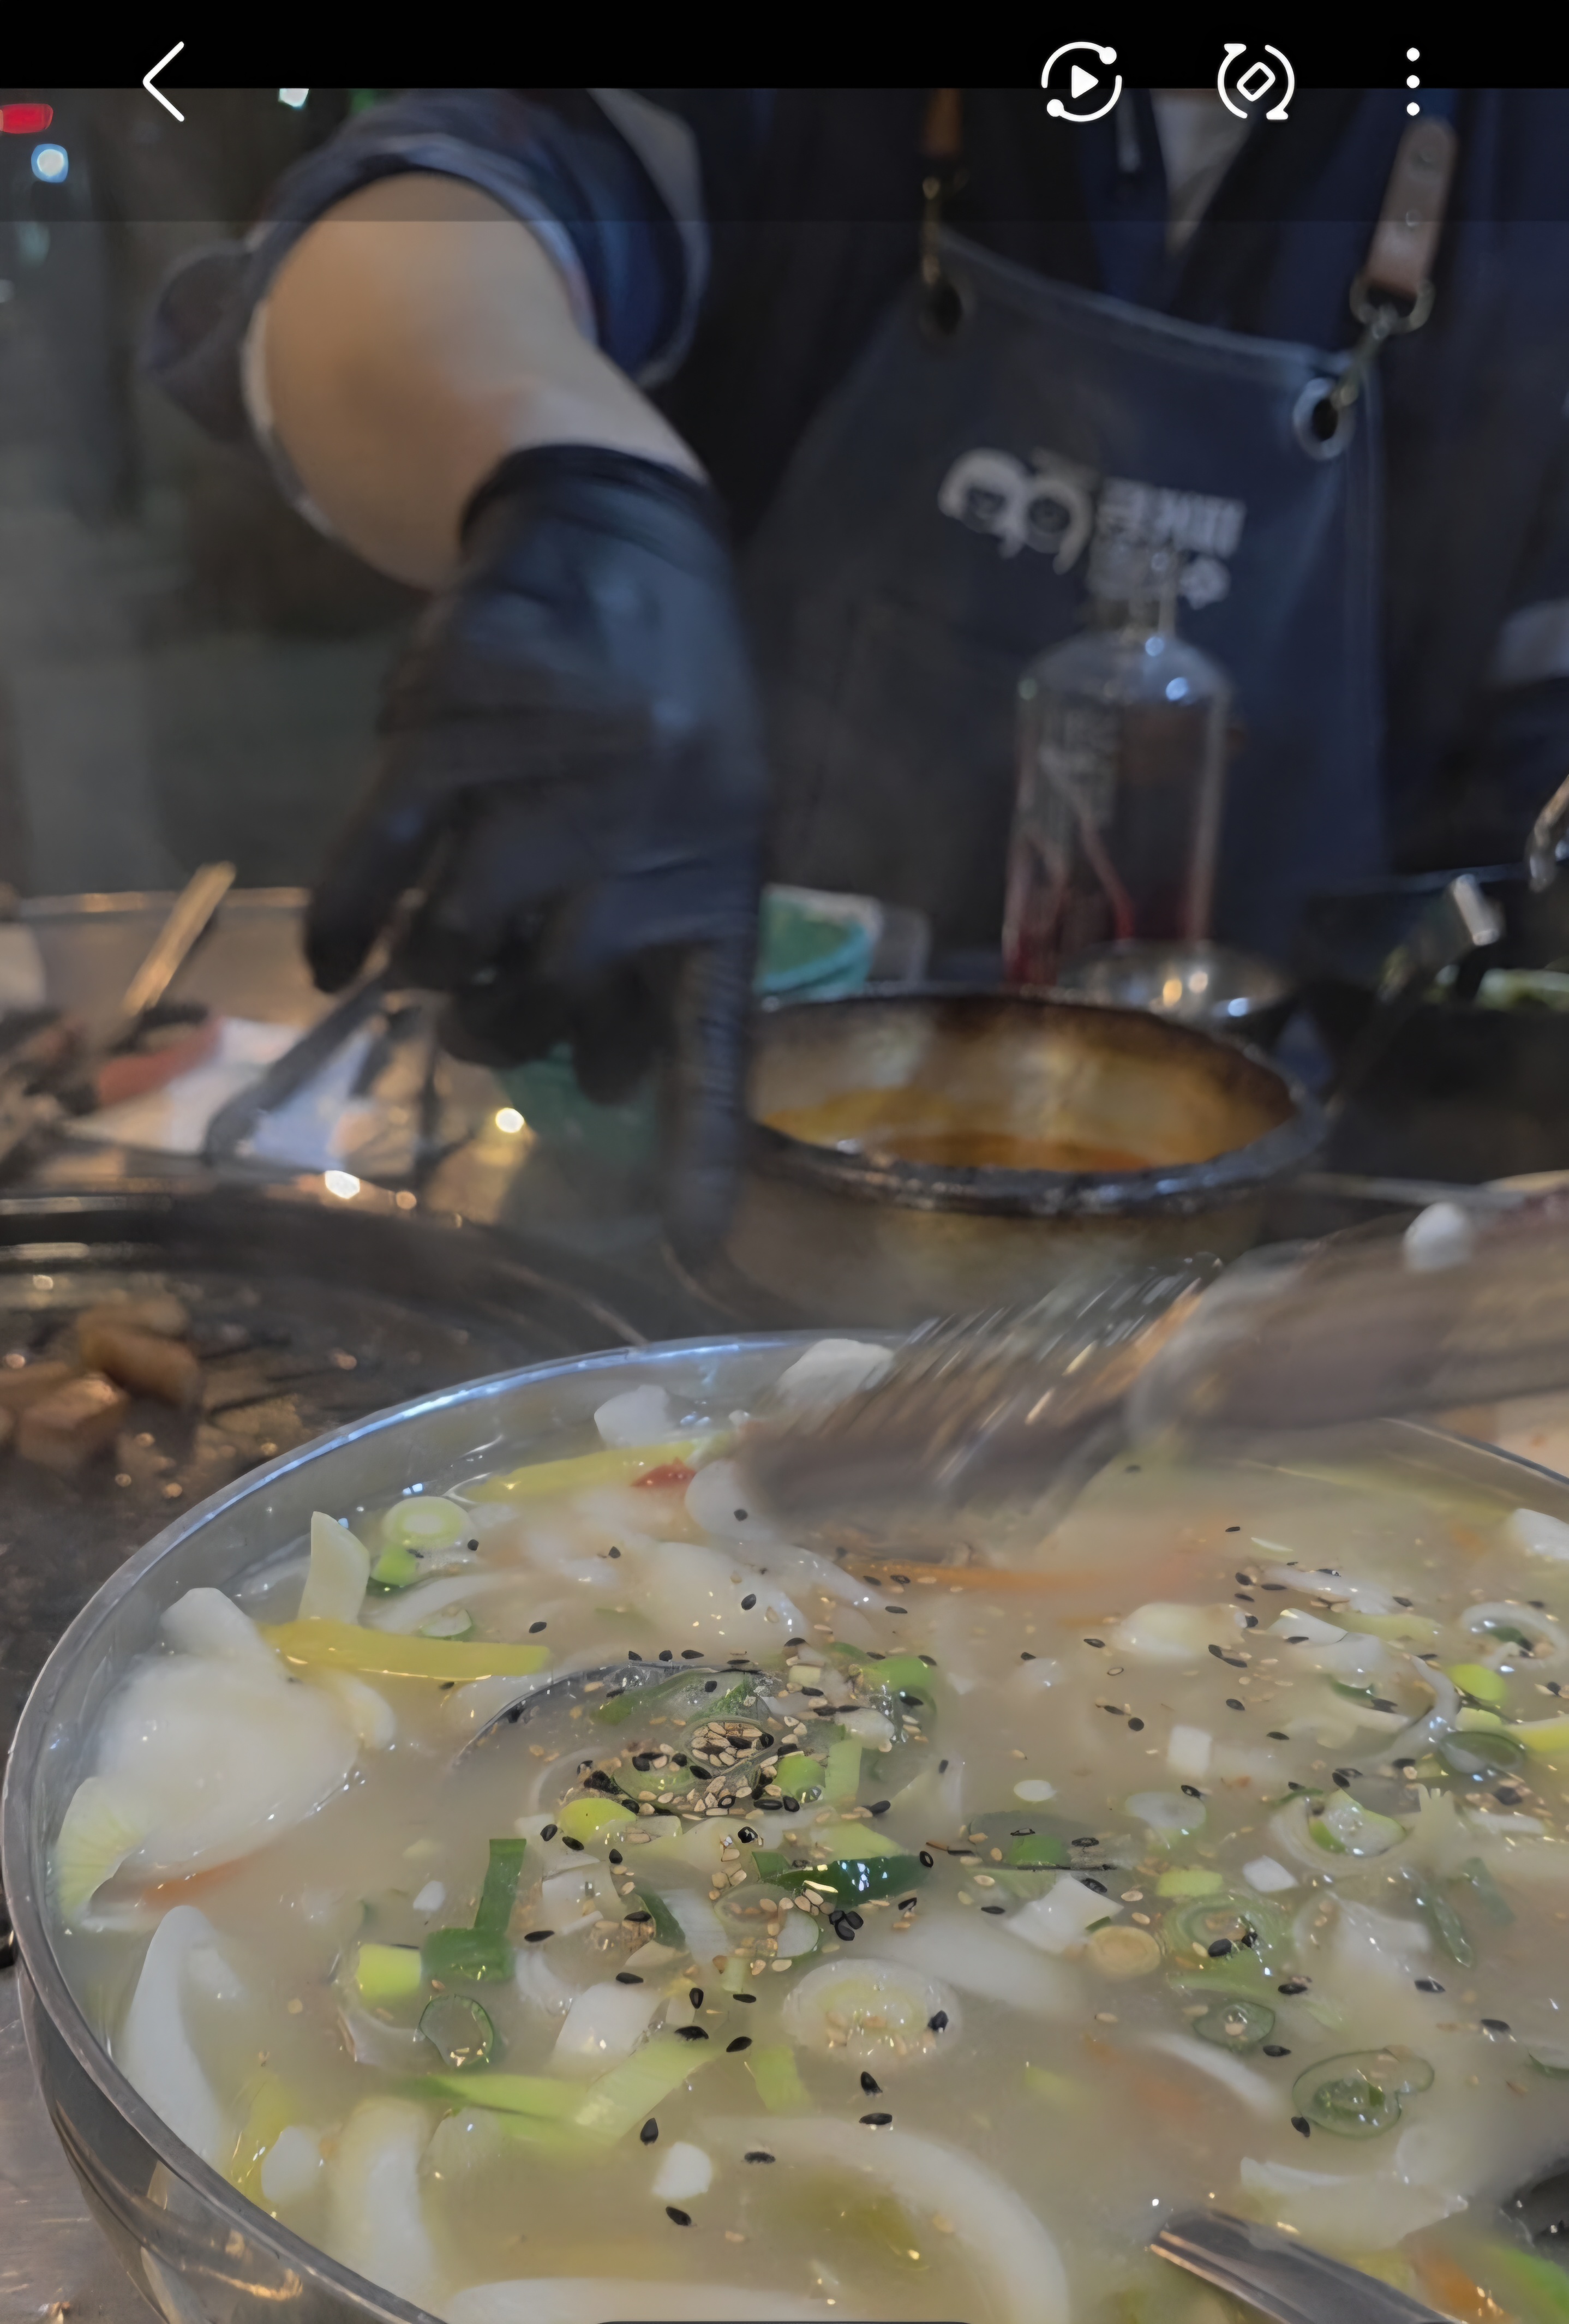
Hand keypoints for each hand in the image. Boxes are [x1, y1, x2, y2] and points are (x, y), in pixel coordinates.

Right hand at [305, 445, 765, 1254]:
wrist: (622, 542)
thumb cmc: (677, 716)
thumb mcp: (711, 832)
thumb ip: (660, 952)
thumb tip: (614, 1090)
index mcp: (720, 883)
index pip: (711, 1045)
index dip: (698, 1153)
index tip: (693, 1251)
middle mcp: (637, 845)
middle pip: (545, 1011)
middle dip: (508, 1034)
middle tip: (492, 1016)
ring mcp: (536, 789)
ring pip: (451, 949)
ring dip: (433, 973)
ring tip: (440, 950)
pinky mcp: (444, 733)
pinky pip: (372, 864)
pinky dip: (343, 922)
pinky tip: (332, 956)